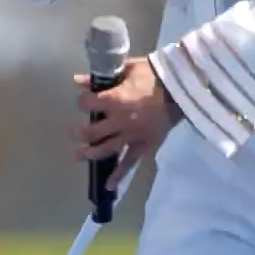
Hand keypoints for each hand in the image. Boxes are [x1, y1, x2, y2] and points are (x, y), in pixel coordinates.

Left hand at [73, 57, 173, 188]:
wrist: (182, 89)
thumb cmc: (154, 75)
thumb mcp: (127, 68)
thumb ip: (100, 77)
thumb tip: (77, 81)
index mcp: (115, 100)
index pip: (87, 104)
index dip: (82, 103)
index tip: (84, 102)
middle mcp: (120, 121)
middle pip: (92, 132)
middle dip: (79, 133)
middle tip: (73, 133)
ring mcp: (132, 136)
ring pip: (105, 149)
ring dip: (89, 154)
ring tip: (77, 154)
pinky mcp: (145, 146)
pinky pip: (130, 163)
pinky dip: (119, 176)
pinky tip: (108, 186)